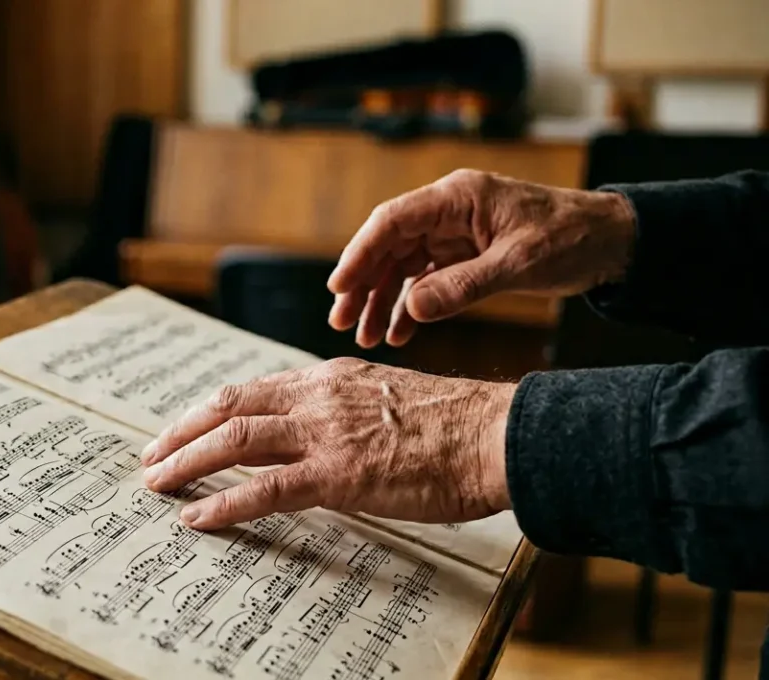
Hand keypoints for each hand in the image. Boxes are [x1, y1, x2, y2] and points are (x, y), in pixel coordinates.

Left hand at [140, 358, 515, 531]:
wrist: (494, 435)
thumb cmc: (454, 425)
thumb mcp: (386, 400)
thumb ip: (344, 410)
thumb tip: (316, 434)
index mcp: (329, 376)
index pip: (252, 389)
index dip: (209, 411)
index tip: (182, 428)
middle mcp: (317, 396)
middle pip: (228, 407)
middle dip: (180, 432)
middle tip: (151, 456)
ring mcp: (324, 433)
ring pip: (234, 441)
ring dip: (186, 462)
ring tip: (157, 485)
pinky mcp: (337, 474)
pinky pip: (264, 489)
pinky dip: (224, 502)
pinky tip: (198, 516)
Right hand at [327, 169, 636, 347]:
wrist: (611, 243)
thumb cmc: (572, 238)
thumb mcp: (520, 264)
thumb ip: (464, 286)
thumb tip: (413, 307)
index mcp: (458, 198)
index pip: (392, 221)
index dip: (360, 253)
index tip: (340, 287)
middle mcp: (449, 212)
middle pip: (388, 246)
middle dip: (363, 284)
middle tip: (343, 321)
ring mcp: (455, 234)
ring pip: (401, 266)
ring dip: (382, 300)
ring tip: (367, 336)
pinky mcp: (464, 256)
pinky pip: (425, 280)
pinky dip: (410, 307)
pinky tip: (400, 333)